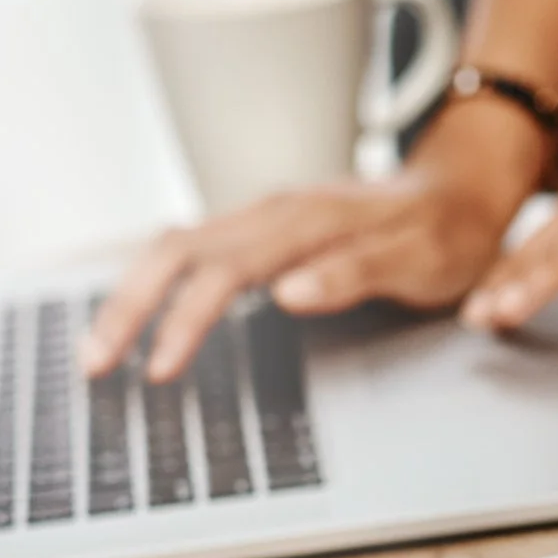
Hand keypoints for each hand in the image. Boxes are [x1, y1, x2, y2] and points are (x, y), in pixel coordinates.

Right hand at [83, 101, 543, 380]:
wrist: (462, 189)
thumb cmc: (446, 231)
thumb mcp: (421, 259)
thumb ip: (355, 273)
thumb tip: (288, 293)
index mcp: (304, 221)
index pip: (222, 271)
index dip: (183, 321)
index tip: (159, 368)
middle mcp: (273, 212)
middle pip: (175, 252)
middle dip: (128, 308)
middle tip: (95, 366)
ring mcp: (262, 219)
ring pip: (174, 248)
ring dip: (131, 297)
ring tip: (99, 351)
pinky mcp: (261, 231)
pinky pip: (192, 252)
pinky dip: (156, 285)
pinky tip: (139, 317)